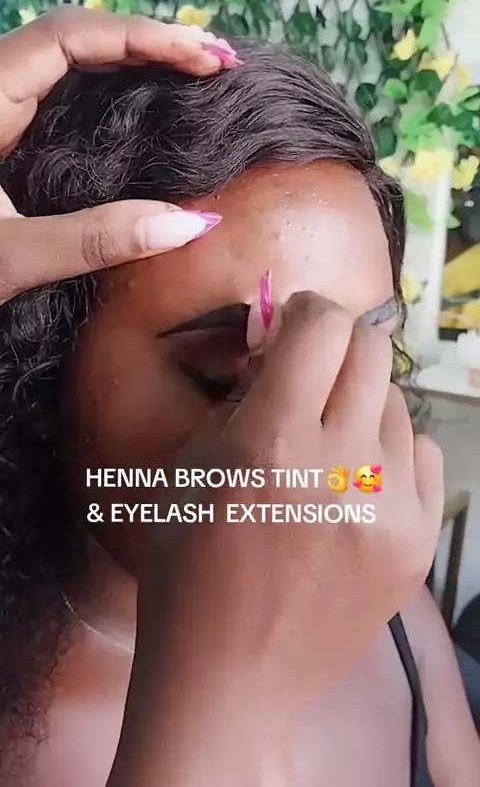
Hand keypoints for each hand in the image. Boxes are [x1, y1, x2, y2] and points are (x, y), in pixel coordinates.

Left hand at [0, 6, 234, 301]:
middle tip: (218, 62)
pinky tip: (154, 103)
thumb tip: (192, 225)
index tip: (203, 58)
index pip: (68, 37)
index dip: (141, 36)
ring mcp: (3, 115)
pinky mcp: (11, 140)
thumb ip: (95, 240)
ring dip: (138, 60)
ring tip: (200, 70)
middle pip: (77, 37)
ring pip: (73, 63)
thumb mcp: (13, 259)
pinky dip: (118, 91)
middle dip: (151, 41)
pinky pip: (69, 97)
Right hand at [109, 292, 443, 786]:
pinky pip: (421, 455)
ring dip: (360, 406)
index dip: (305, 312)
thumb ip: (246, 394)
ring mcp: (392, 508)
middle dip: (336, 348)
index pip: (323, 323)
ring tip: (329, 446)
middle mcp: (343, 467)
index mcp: (273, 442)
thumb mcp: (192, 464)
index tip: (291, 332)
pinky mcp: (419, 542)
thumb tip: (285, 344)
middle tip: (310, 378)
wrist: (230, 676)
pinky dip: (390, 453)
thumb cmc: (189, 566)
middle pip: (372, 349)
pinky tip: (357, 483)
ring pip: (397, 403)